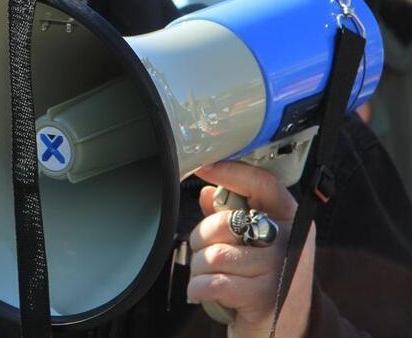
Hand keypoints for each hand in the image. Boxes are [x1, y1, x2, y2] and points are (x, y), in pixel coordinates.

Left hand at [188, 162, 315, 337]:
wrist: (285, 332)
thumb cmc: (264, 282)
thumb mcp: (253, 246)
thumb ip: (232, 217)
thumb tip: (208, 193)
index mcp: (291, 221)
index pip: (262, 184)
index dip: (231, 172)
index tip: (205, 168)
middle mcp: (291, 240)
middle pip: (225, 222)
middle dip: (201, 240)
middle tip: (206, 255)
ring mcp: (280, 269)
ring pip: (213, 255)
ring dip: (199, 269)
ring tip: (210, 278)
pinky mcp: (264, 297)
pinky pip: (212, 282)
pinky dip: (198, 288)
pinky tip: (204, 293)